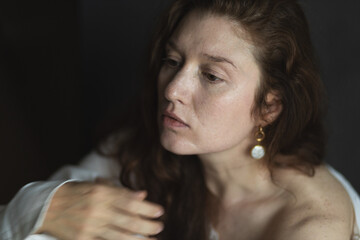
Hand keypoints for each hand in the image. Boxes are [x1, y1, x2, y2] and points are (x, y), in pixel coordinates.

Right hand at [36, 181, 163, 239]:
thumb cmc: (74, 192)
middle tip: (160, 226)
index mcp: (100, 192)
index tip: (160, 211)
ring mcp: (89, 226)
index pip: (130, 201)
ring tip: (153, 238)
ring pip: (120, 235)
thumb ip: (119, 191)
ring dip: (140, 238)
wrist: (45, 206)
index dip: (147, 208)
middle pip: (129, 219)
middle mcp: (97, 209)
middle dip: (148, 224)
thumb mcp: (95, 185)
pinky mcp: (83, 238)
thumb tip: (142, 195)